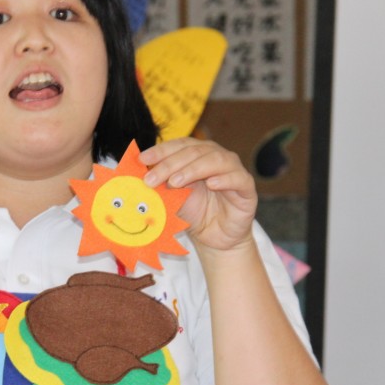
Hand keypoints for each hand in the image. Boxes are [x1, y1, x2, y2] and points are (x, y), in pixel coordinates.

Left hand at [140, 138, 257, 252]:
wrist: (214, 239)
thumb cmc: (194, 213)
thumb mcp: (172, 197)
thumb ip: (160, 184)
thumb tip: (137, 175)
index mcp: (198, 154)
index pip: (180, 145)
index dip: (161, 150)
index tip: (142, 159)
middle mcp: (216, 157)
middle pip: (194, 152)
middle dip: (170, 164)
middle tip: (152, 179)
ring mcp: (233, 171)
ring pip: (215, 160)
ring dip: (193, 169)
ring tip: (175, 182)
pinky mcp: (247, 188)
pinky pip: (238, 178)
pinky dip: (224, 179)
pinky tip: (211, 184)